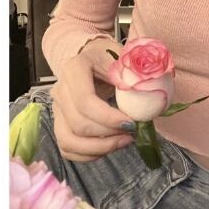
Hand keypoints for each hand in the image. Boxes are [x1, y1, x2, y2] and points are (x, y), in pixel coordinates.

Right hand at [51, 42, 134, 162]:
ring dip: (99, 148)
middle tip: (132, 133)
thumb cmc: (109, 56)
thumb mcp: (123, 57)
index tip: (132, 123)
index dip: (109, 118)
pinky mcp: (60, 122)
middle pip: (78, 124)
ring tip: (123, 142)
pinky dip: (88, 154)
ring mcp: (57, 108)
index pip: (86, 102)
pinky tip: (109, 147)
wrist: (92, 55)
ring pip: (68, 141)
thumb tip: (151, 97)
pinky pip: (67, 148)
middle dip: (107, 135)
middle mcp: (60, 89)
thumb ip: (134, 75)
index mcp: (75, 68)